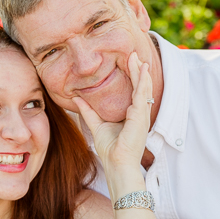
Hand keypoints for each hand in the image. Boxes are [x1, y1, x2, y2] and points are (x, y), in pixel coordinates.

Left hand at [73, 52, 152, 170]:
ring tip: (138, 57)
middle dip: (137, 70)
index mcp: (132, 115)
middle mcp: (140, 113)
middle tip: (134, 54)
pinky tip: (142, 69)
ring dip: (140, 71)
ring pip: (143, 87)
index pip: (134, 91)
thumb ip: (88, 111)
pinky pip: (142, 95)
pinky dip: (143, 80)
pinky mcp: (140, 117)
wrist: (117, 164)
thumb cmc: (110, 149)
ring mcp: (142, 115)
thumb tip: (76, 98)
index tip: (129, 62)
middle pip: (140, 86)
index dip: (133, 76)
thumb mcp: (97, 125)